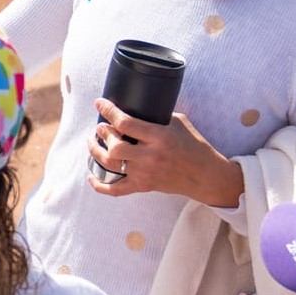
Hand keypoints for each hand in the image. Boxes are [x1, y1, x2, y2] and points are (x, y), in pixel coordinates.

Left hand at [87, 98, 242, 207]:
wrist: (204, 175)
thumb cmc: (193, 145)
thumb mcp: (179, 123)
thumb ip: (157, 116)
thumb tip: (136, 106)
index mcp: (160, 137)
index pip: (127, 123)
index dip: (109, 111)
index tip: (100, 103)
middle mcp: (151, 157)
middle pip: (115, 147)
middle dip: (103, 134)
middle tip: (101, 127)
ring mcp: (145, 174)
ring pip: (111, 166)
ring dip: (96, 152)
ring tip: (92, 142)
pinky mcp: (143, 187)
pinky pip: (115, 190)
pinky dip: (99, 185)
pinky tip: (91, 176)